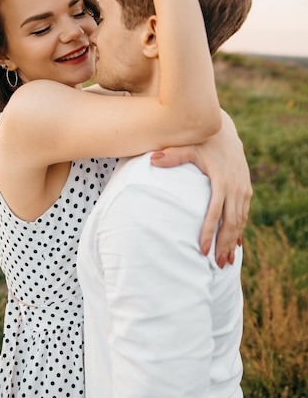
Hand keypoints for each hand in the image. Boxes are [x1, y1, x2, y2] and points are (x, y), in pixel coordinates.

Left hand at [150, 111, 251, 267]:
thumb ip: (171, 154)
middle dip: (224, 244)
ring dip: (233, 242)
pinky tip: (236, 246)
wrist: (225, 133)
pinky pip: (244, 216)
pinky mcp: (246, 191)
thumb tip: (152, 159)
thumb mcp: (188, 146)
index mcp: (222, 181)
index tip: (202, 250)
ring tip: (226, 262)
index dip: (208, 232)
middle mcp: (236, 188)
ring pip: (240, 222)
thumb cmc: (202, 141)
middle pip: (231, 222)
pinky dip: (240, 232)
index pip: (215, 212)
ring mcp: (243, 190)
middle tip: (216, 265)